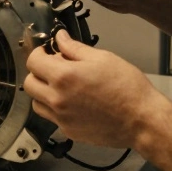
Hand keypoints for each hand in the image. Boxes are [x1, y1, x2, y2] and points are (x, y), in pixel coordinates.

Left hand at [24, 31, 171, 148]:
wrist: (142, 120)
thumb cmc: (128, 89)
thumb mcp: (103, 58)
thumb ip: (75, 48)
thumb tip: (60, 38)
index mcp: (64, 77)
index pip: (33, 61)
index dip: (38, 53)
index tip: (47, 51)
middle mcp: (58, 99)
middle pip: (29, 83)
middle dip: (38, 72)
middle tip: (54, 67)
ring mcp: (62, 118)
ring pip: (36, 103)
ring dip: (43, 92)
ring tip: (63, 86)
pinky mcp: (69, 132)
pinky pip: (52, 118)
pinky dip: (56, 108)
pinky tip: (74, 102)